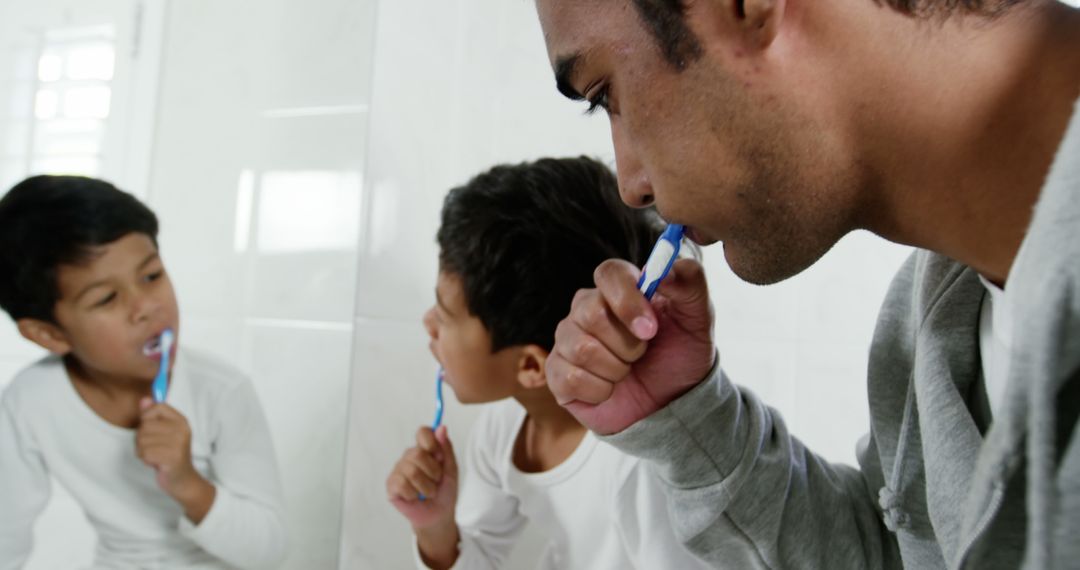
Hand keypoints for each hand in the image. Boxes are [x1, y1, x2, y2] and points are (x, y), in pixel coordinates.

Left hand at [136, 398, 215, 521]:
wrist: (183, 480)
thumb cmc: (170, 455)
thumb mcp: (164, 432)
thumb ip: (153, 415)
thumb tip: (144, 399)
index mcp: (181, 421)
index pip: (157, 407)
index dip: (147, 418)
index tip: (152, 429)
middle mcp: (182, 430)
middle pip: (145, 425)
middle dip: (142, 439)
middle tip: (155, 448)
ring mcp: (178, 444)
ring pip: (142, 440)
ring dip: (143, 451)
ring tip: (155, 455)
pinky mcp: (171, 458)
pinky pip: (144, 453)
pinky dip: (145, 460)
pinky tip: (156, 463)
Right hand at [387, 426, 459, 568]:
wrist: (439, 515)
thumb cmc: (444, 491)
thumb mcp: (451, 469)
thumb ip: (446, 449)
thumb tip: (441, 428)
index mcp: (424, 449)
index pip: (423, 432)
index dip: (431, 442)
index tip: (439, 455)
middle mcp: (409, 457)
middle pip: (417, 453)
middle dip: (433, 471)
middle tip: (436, 480)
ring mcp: (399, 470)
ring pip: (412, 471)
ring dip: (426, 486)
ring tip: (428, 492)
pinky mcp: (391, 485)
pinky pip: (402, 485)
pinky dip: (414, 494)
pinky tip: (415, 497)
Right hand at [546, 258, 715, 434]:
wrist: (672, 404)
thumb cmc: (680, 355)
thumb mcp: (698, 318)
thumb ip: (689, 282)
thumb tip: (664, 268)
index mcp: (618, 290)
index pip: (608, 273)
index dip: (628, 300)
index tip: (651, 329)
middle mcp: (586, 309)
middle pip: (592, 313)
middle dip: (628, 344)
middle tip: (642, 354)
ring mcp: (568, 340)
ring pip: (582, 349)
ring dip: (616, 369)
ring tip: (627, 372)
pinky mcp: (558, 374)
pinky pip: (571, 378)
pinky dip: (601, 391)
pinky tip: (610, 390)